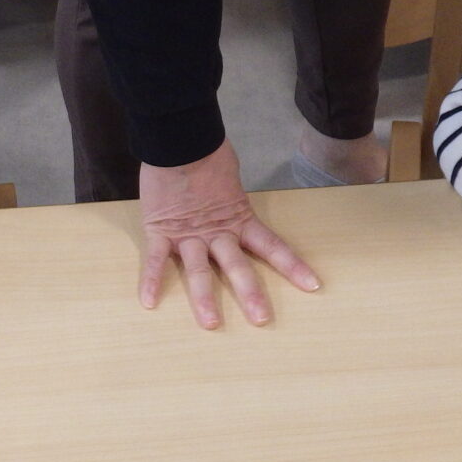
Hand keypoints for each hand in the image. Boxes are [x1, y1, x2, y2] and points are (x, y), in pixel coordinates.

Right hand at [139, 139, 319, 328]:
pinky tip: (148, 303)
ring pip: (198, 271)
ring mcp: (187, 234)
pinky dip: (150, 280)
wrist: (178, 138)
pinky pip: (154, 260)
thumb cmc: (207, 153)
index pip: (271, 247)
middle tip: (262, 320)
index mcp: (239, 219)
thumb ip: (234, 201)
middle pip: (237, 267)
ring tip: (210, 324)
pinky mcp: (160, 231)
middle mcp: (216, 232)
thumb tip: (234, 204)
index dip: (292, 267)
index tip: (312, 286)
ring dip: (204, 299)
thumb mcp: (231, 179)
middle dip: (250, 294)